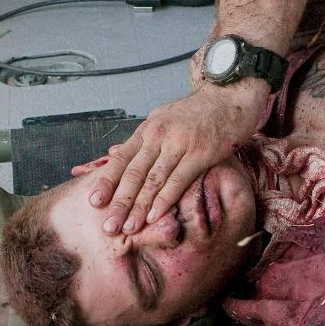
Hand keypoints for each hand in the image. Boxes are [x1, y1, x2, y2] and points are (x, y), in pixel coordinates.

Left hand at [89, 80, 268, 233]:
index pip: (121, 159)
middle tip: (108, 226)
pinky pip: (178, 180)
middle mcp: (159, 136)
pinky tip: (155, 216)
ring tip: (128, 228)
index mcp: (148, 130)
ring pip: (153, 180)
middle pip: (133, 174)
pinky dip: (164, 200)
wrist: (230, 98)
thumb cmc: (199, 113)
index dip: (106, 182)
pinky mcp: (200, 153)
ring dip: (139, 207)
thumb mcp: (164, 119)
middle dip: (119, 202)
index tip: (94, 202)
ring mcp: (179, 144)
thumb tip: (114, 155)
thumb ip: (143, 141)